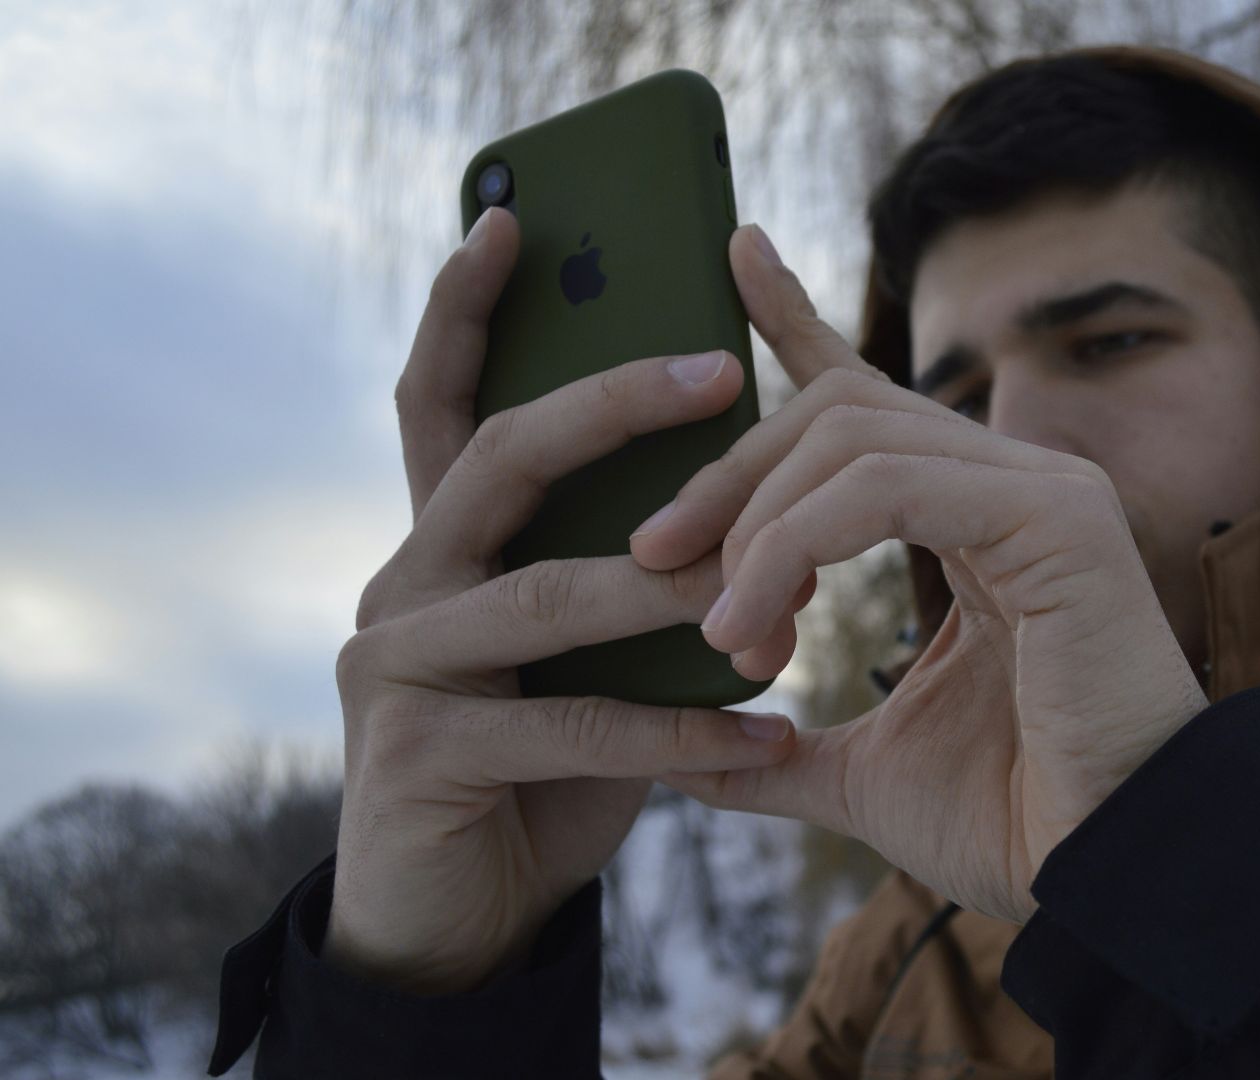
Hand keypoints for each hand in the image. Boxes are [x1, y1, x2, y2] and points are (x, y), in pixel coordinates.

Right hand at [327, 207, 804, 992]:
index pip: (443, 400)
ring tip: (775, 589)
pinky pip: (575, 726)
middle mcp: (403, 583)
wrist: (463, 917)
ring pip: (545, 596)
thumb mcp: (592, 653)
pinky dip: (685, 732)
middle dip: (610, 405)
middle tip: (717, 369)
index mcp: (443, 544)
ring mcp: (393, 667)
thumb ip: (631, 568)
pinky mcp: (415, 756)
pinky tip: (772, 739)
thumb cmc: (545, 768)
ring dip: (669, 589)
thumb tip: (744, 476)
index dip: (468, 307)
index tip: (515, 216)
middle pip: (498, 458)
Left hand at [633, 225, 1209, 923]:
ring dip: (757, 524)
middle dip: (729, 476)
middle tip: (657, 563)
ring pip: (854, 433)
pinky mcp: (1056, 517)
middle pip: (836, 408)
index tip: (731, 258)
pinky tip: (756, 617)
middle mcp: (1015, 484)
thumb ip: (782, 748)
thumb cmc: (1017, 821)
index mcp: (978, 520)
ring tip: (718, 631)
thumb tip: (690, 759)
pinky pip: (889, 483)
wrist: (1113, 878)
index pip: (872, 396)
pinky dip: (798, 541)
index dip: (796, 323)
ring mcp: (1044, 490)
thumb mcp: (865, 775)